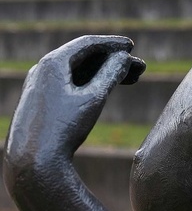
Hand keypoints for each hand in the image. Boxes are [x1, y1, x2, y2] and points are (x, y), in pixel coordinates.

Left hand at [5, 36, 145, 165]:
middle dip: (113, 61)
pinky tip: (109, 91)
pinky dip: (91, 85)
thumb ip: (111, 74)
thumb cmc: (64, 130)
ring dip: (105, 74)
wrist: (33, 167)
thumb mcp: (93, 99)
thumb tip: (124, 57)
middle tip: (140, 68)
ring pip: (79, 73)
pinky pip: (70, 85)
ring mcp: (41, 86)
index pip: (87, 44)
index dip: (112, 43)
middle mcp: (43, 70)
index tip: (132, 47)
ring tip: (133, 80)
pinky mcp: (41, 103)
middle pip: (85, 58)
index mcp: (52, 63)